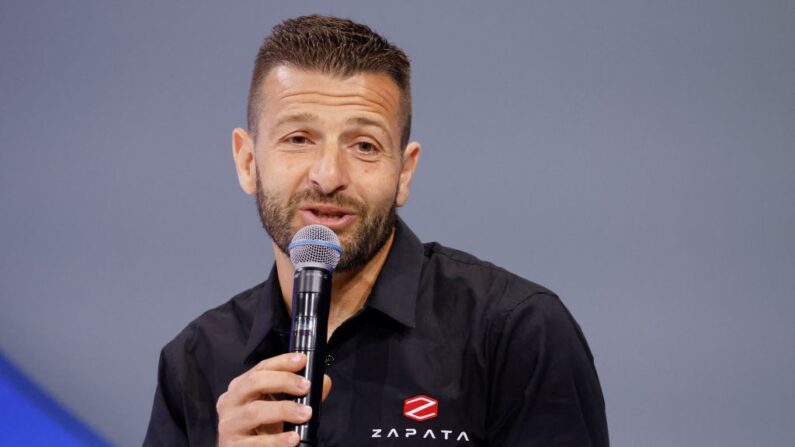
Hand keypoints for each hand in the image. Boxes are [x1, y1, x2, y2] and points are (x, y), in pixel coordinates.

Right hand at [216, 352, 331, 445]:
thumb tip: (323, 381)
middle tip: (305, 386)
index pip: (261, 368)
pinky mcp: (233, 446)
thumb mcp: (279, 407)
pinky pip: (256, 443)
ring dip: (283, 410)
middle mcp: (230, 402)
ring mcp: (229, 424)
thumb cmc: (262, 428)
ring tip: (305, 414)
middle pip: (254, 382)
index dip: (282, 361)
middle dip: (283, 381)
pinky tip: (293, 438)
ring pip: (254, 411)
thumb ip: (300, 394)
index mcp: (240, 387)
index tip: (302, 360)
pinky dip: (277, 440)